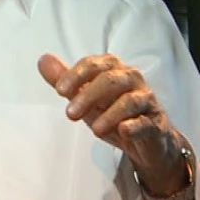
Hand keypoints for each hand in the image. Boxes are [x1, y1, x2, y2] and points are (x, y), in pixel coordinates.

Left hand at [38, 53, 188, 196]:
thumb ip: (64, 79)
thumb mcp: (84, 96)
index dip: (75, 75)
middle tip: (70, 114)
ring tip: (95, 130)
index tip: (60, 90)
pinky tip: (123, 130)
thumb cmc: (113, 111)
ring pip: (130, 101)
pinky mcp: (156, 122)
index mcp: (112, 68)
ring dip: (110, 114)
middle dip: (88, 96)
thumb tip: (43, 60)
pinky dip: (135, 126)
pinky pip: (147, 122)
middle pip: (110, 80)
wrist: (145, 139)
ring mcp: (146, 100)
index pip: (93, 64)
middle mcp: (131, 79)